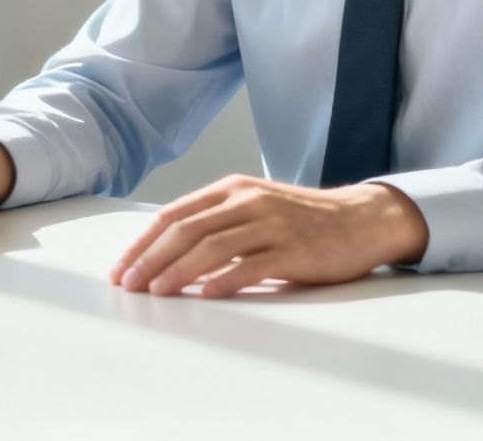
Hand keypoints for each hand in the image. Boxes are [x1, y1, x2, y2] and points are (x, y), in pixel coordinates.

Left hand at [108, 175, 427, 297]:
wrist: (360, 220)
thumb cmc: (301, 220)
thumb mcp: (254, 207)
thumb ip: (216, 222)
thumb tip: (165, 252)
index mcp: (231, 189)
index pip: (174, 215)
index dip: (143, 242)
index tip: (122, 267)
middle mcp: (247, 200)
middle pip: (187, 229)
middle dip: (151, 258)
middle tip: (129, 284)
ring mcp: (271, 223)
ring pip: (212, 246)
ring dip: (178, 270)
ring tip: (156, 291)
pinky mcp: (292, 249)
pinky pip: (251, 265)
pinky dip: (223, 280)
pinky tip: (204, 294)